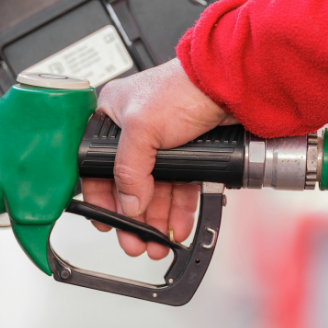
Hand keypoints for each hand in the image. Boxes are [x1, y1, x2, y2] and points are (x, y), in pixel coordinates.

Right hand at [80, 59, 237, 258]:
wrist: (230, 85)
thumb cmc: (183, 86)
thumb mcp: (142, 127)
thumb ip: (129, 169)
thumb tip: (128, 203)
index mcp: (112, 117)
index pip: (97, 167)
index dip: (101, 197)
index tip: (106, 222)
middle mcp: (136, 131)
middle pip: (129, 185)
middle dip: (133, 217)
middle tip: (135, 241)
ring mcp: (164, 144)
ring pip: (156, 190)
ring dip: (155, 219)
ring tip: (156, 242)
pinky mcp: (189, 153)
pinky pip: (180, 188)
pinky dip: (178, 209)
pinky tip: (177, 225)